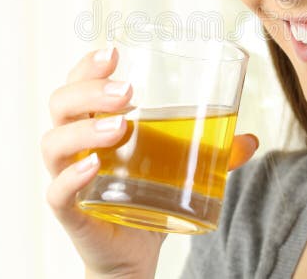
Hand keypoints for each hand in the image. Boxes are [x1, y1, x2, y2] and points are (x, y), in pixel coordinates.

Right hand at [41, 47, 258, 277]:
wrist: (133, 253)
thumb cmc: (148, 197)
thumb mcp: (181, 169)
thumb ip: (215, 153)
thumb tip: (252, 139)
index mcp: (93, 123)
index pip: (77, 84)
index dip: (88, 65)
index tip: (114, 52)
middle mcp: (72, 145)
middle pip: (61, 104)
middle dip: (90, 90)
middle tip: (127, 90)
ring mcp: (66, 177)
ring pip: (54, 142)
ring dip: (85, 129)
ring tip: (120, 125)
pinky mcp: (70, 211)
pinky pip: (57, 191)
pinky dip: (72, 176)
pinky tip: (93, 166)